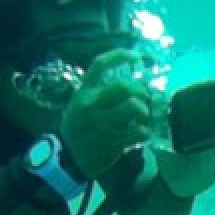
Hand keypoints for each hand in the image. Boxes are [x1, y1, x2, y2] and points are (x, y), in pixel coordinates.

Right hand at [59, 49, 151, 179]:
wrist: (70, 158)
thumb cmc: (79, 127)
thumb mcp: (80, 105)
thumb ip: (98, 93)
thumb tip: (129, 83)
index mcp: (84, 93)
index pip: (99, 65)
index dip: (120, 56)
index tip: (136, 57)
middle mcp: (92, 105)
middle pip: (124, 86)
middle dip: (140, 90)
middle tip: (143, 97)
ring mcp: (103, 124)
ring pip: (134, 107)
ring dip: (144, 110)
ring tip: (142, 117)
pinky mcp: (113, 142)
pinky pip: (139, 131)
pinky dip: (144, 131)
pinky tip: (140, 133)